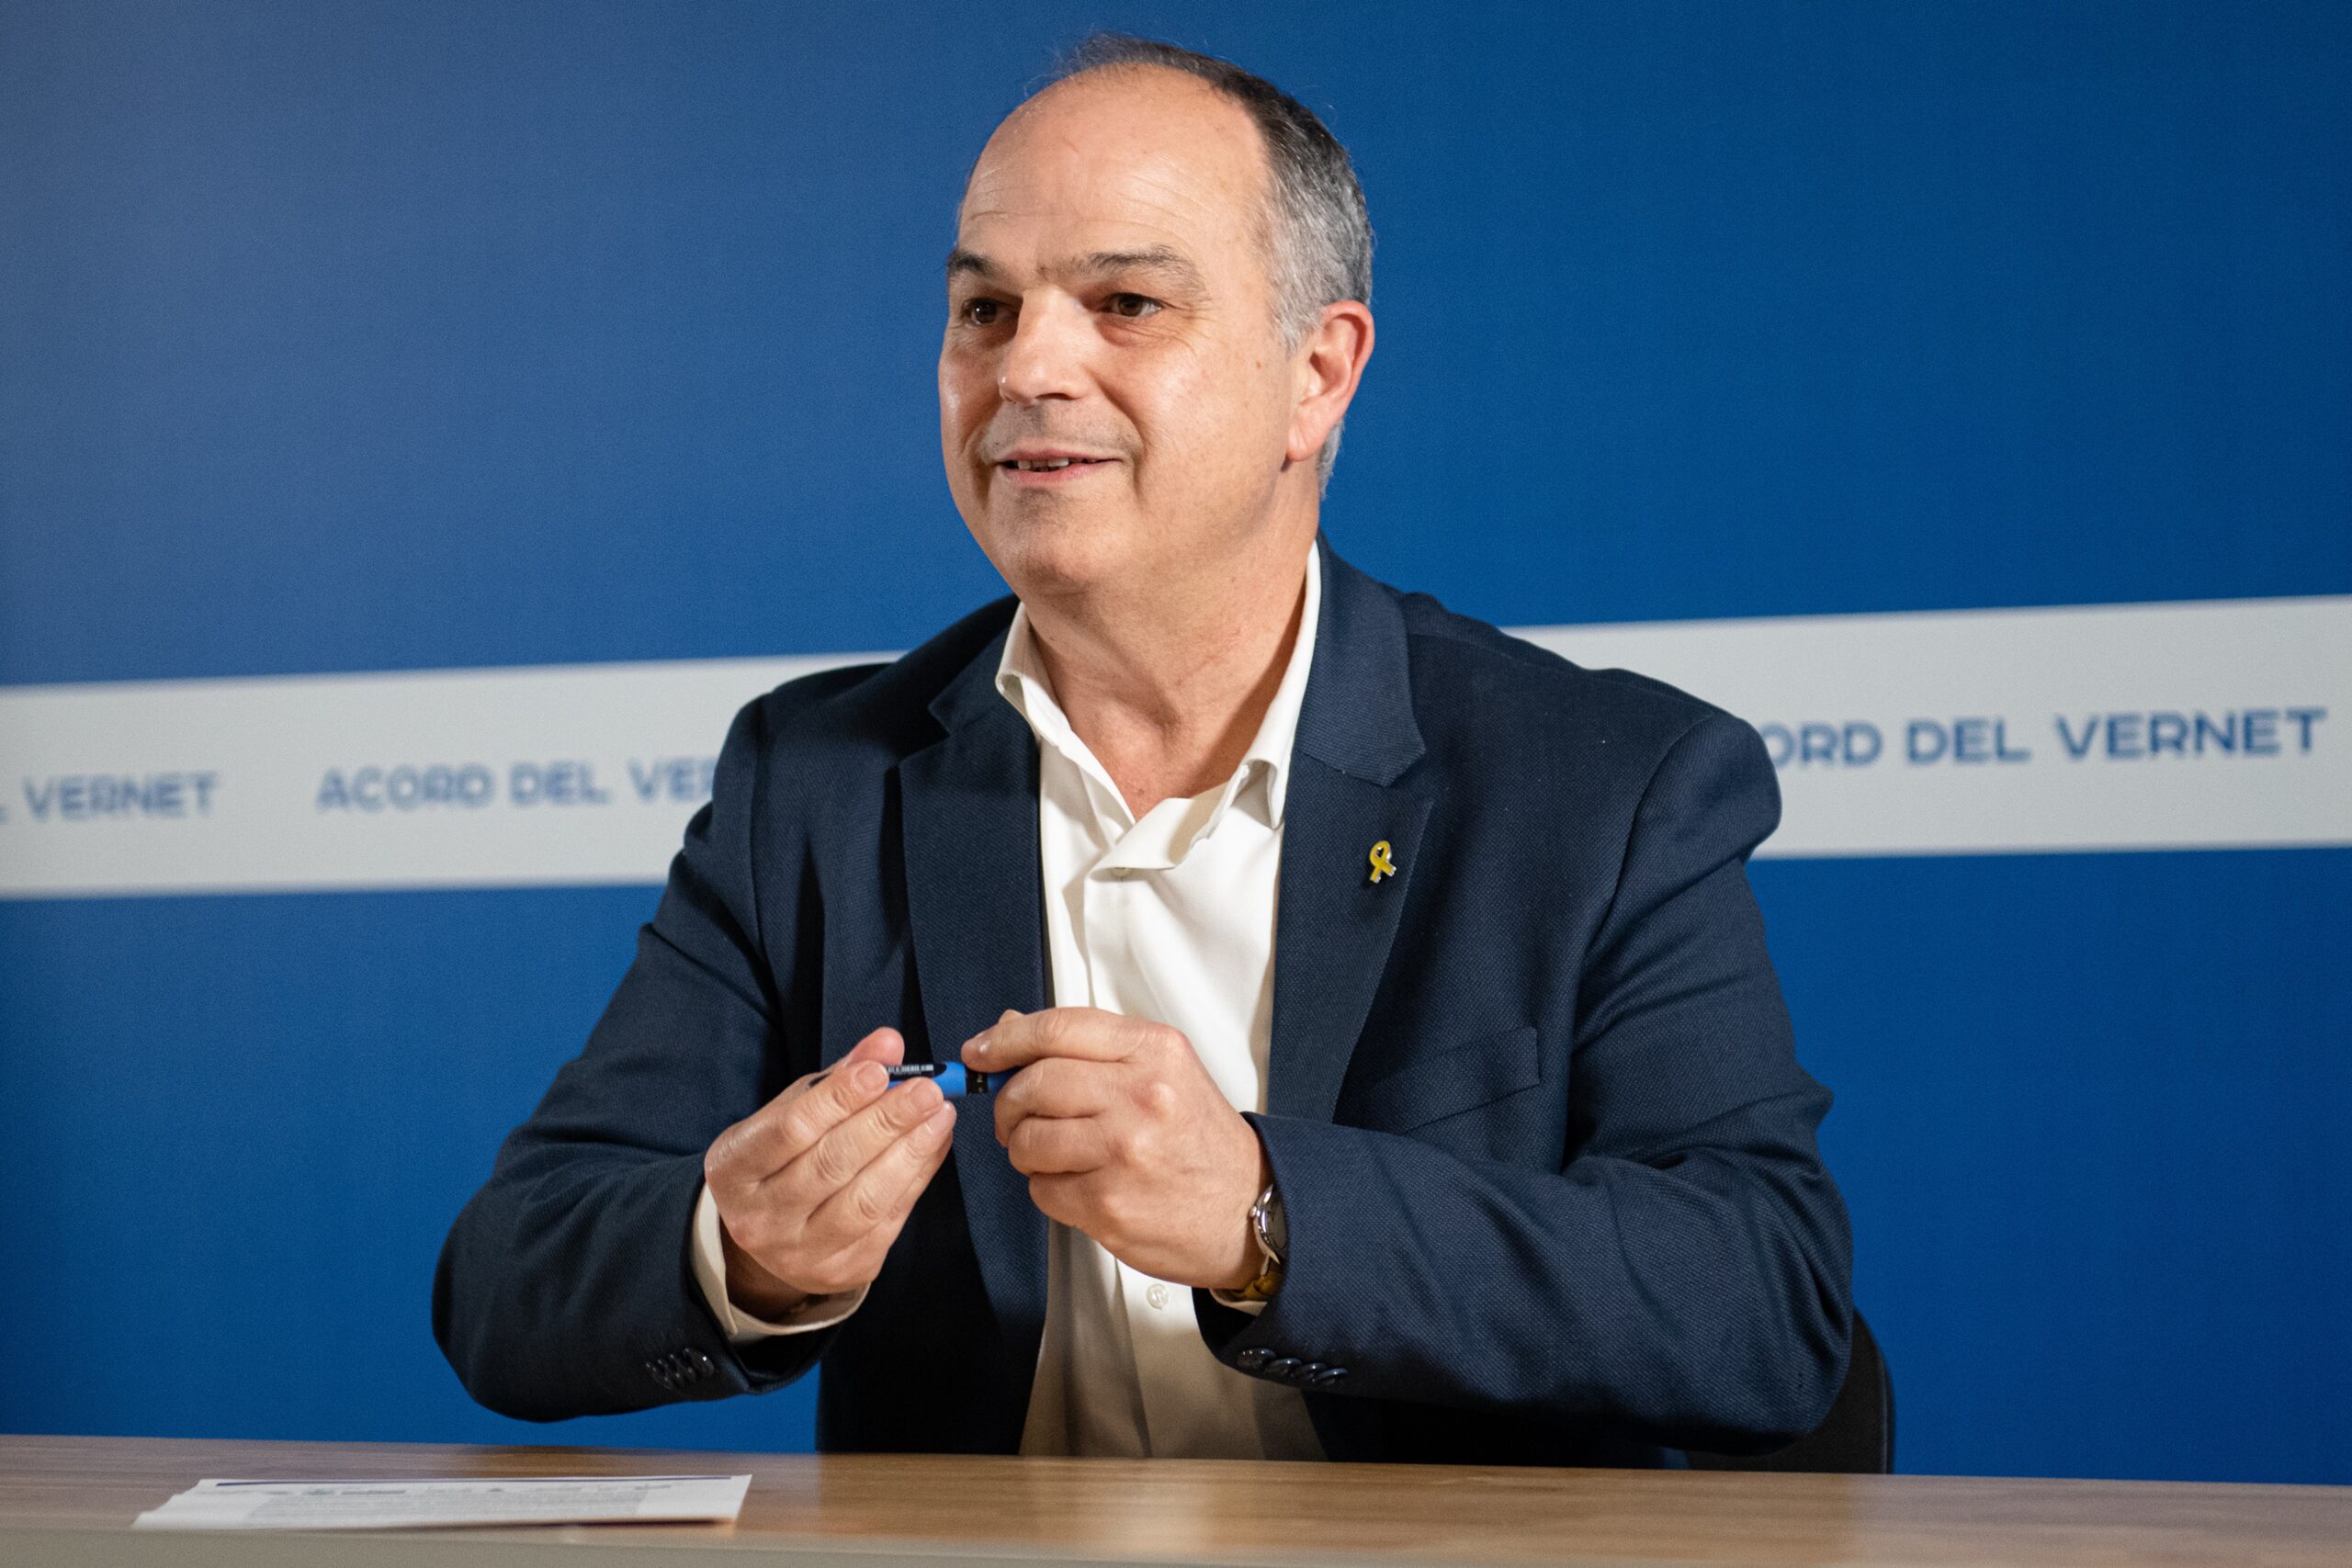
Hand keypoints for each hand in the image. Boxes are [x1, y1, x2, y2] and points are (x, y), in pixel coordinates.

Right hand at [703, 1027, 955, 1317]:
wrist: (770, 1235)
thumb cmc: (783, 1157)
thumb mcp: (792, 1111)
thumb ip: (838, 1077)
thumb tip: (888, 1043)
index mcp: (734, 1169)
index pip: (790, 1129)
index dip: (838, 1098)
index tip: (880, 1070)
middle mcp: (760, 1218)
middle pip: (831, 1164)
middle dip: (886, 1122)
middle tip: (927, 1090)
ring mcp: (800, 1251)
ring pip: (865, 1200)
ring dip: (910, 1152)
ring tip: (940, 1115)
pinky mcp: (842, 1270)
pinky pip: (889, 1220)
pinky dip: (917, 1177)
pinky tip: (934, 1144)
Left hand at [966, 1008, 1267, 1290]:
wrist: (1248, 1206)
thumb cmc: (1198, 1139)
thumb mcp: (1160, 1071)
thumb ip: (1088, 1047)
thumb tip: (1009, 1028)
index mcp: (1153, 1051)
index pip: (1056, 1029)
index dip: (1004, 1040)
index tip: (978, 1053)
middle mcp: (1140, 1095)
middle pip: (1033, 1084)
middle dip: (1009, 1104)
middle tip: (1015, 1116)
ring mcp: (1124, 1151)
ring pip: (1027, 1140)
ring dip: (1025, 1150)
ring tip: (1055, 1154)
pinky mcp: (1109, 1204)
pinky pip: (1041, 1190)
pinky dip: (1047, 1188)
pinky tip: (1078, 1184)